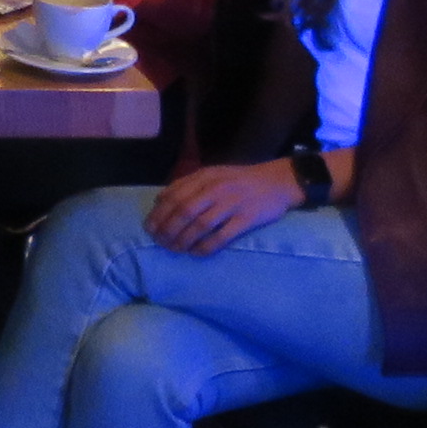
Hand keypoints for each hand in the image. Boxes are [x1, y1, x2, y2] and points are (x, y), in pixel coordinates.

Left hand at [146, 159, 300, 256]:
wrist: (277, 181)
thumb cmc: (239, 180)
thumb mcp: (211, 174)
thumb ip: (186, 184)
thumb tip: (159, 199)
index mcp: (204, 177)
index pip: (174, 196)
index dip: (159, 214)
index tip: (149, 228)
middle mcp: (215, 189)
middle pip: (184, 211)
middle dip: (168, 229)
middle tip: (160, 242)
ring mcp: (232, 204)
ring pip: (200, 225)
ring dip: (184, 240)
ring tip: (175, 249)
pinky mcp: (246, 219)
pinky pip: (222, 236)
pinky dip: (206, 246)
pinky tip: (196, 253)